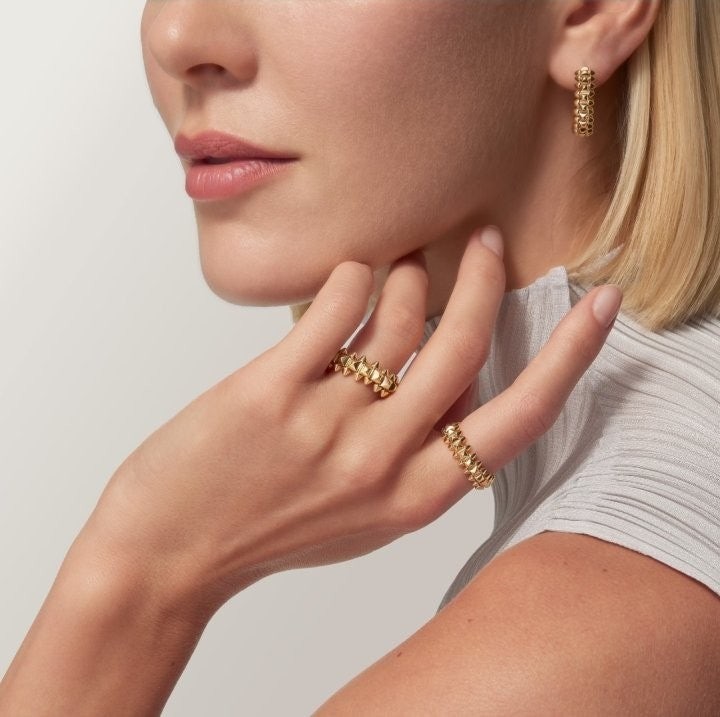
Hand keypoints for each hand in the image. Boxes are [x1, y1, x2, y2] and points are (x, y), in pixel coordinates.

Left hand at [89, 225, 620, 616]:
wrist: (171, 554)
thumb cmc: (271, 530)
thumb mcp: (366, 513)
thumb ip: (418, 452)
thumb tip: (456, 373)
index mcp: (418, 495)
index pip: (521, 417)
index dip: (570, 357)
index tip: (599, 308)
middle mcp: (383, 458)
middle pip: (464, 348)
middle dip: (483, 280)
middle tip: (481, 241)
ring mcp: (328, 423)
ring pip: (400, 318)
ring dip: (408, 276)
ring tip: (398, 263)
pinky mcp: (271, 391)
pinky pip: (332, 310)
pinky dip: (349, 278)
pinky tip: (347, 273)